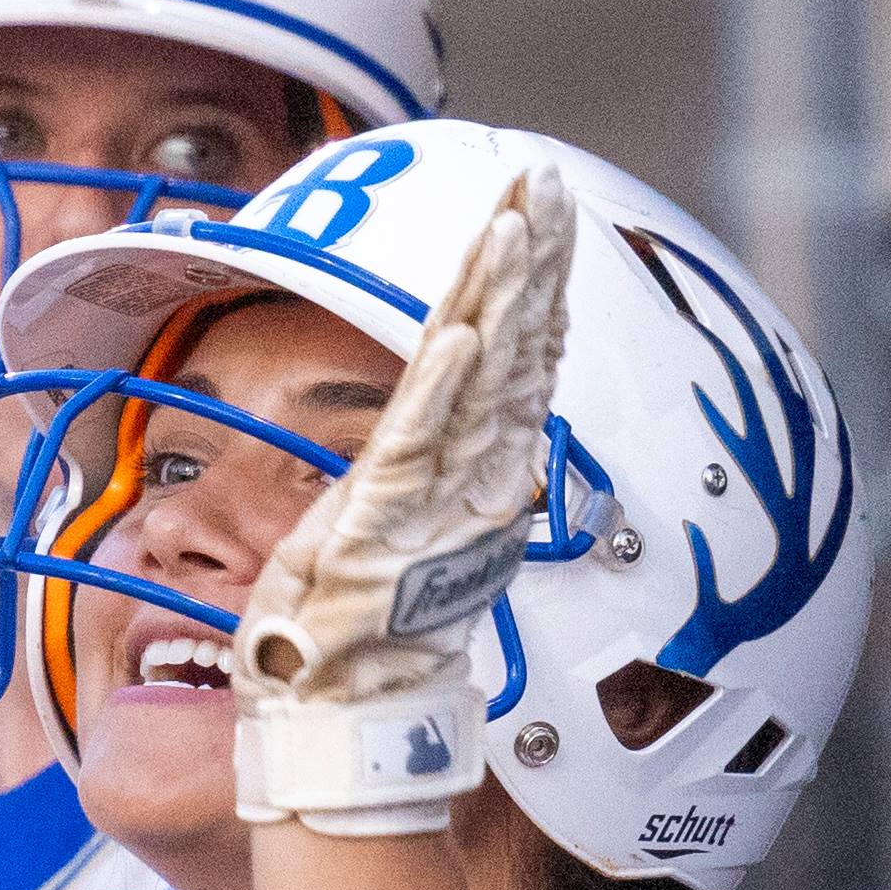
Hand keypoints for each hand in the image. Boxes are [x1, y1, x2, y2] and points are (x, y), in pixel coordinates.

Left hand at [223, 162, 574, 819]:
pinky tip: (463, 327)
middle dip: (530, 258)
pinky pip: (421, 436)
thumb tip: (436, 429)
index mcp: (473, 469)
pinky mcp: (388, 517)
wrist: (341, 710)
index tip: (543, 207)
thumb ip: (419, 466)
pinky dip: (445, 382)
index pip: (510, 355)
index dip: (529, 279)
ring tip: (517, 219)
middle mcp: (471, 474)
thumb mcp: (389, 522)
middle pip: (512, 345)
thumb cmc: (357, 626)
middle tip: (549, 179)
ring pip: (479, 376)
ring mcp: (434, 493)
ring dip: (498, 294)